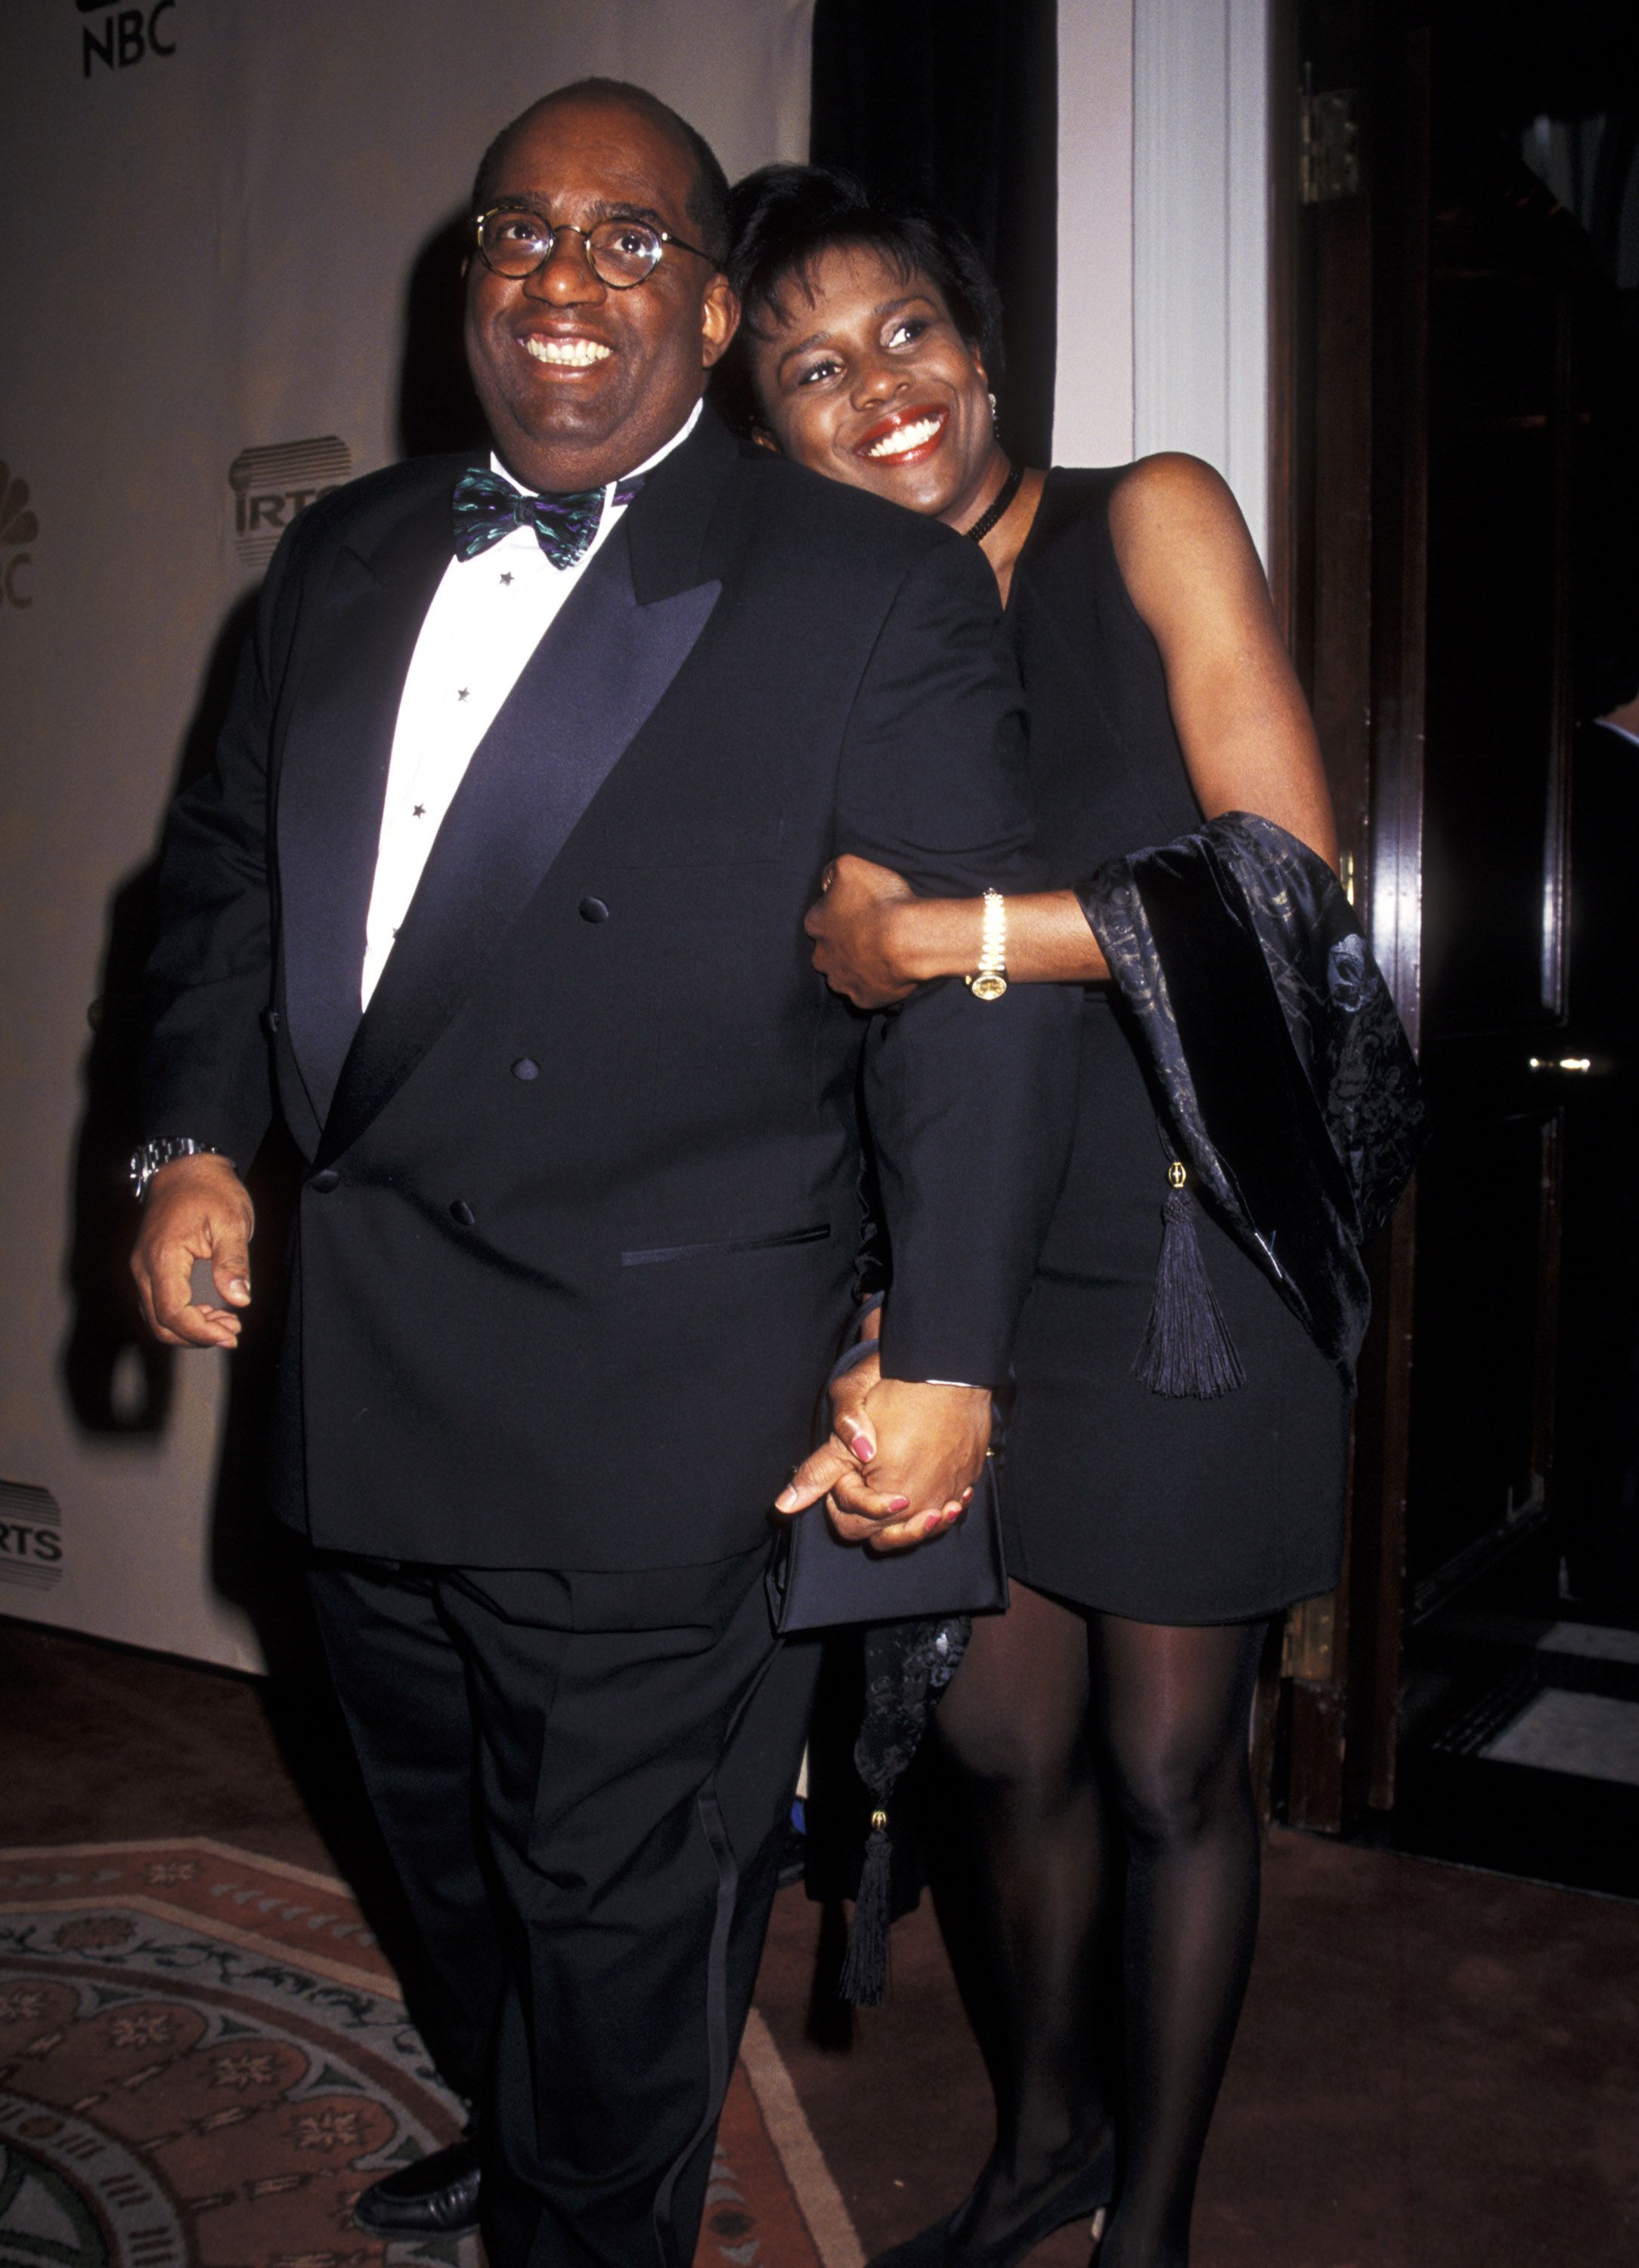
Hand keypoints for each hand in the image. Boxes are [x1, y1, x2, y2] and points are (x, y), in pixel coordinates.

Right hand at [131, 1154, 255, 1348]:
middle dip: (195, 1336)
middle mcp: (143, 1267)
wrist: (187, 1167)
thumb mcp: (232, 1223)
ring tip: (227, 1323)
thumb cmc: (211, 1191)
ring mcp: (142, 1267)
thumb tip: (240, 1299)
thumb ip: (233, 1262)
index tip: (230, 1334)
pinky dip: (180, 1316)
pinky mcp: (148, 1266)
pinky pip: (157, 1303)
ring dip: (189, 1329)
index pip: (172, 1313)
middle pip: (159, 1323)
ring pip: (156, 1317)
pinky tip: (210, 1312)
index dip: (200, 1332)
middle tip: (232, 1332)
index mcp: (163, 1257)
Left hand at [778, 1372, 989, 1552]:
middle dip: (872, 1516)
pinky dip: (938, 1503)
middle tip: (870, 1481)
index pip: (852, 1526)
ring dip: (908, 1519)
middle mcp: (920, 1508)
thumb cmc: (896, 1393)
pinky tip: (930, 1484)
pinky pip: (950, 1507)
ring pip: (922, 1528)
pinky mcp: (966, 1482)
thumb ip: (818, 1473)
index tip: (848, 1471)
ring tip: (904, 1492)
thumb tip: (783, 1507)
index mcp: (885, 1499)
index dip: (841, 1500)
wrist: (949, 1371)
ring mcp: (948, 1496)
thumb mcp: (844, 1429)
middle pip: (886, 1537)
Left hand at [804, 854, 916, 1007]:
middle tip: (871, 935)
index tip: (861, 912)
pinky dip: (874, 985)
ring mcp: (842, 981)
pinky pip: (865, 993)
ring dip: (857, 966)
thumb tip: (825, 882)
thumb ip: (831, 871)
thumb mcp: (850, 865)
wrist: (909, 939)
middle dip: (844, 944)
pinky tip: (888, 972)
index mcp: (815, 924)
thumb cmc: (881, 900)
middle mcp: (822, 956)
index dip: (841, 915)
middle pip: (829, 950)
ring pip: (844, 974)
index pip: (820, 919)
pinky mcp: (862, 999)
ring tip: (881, 955)